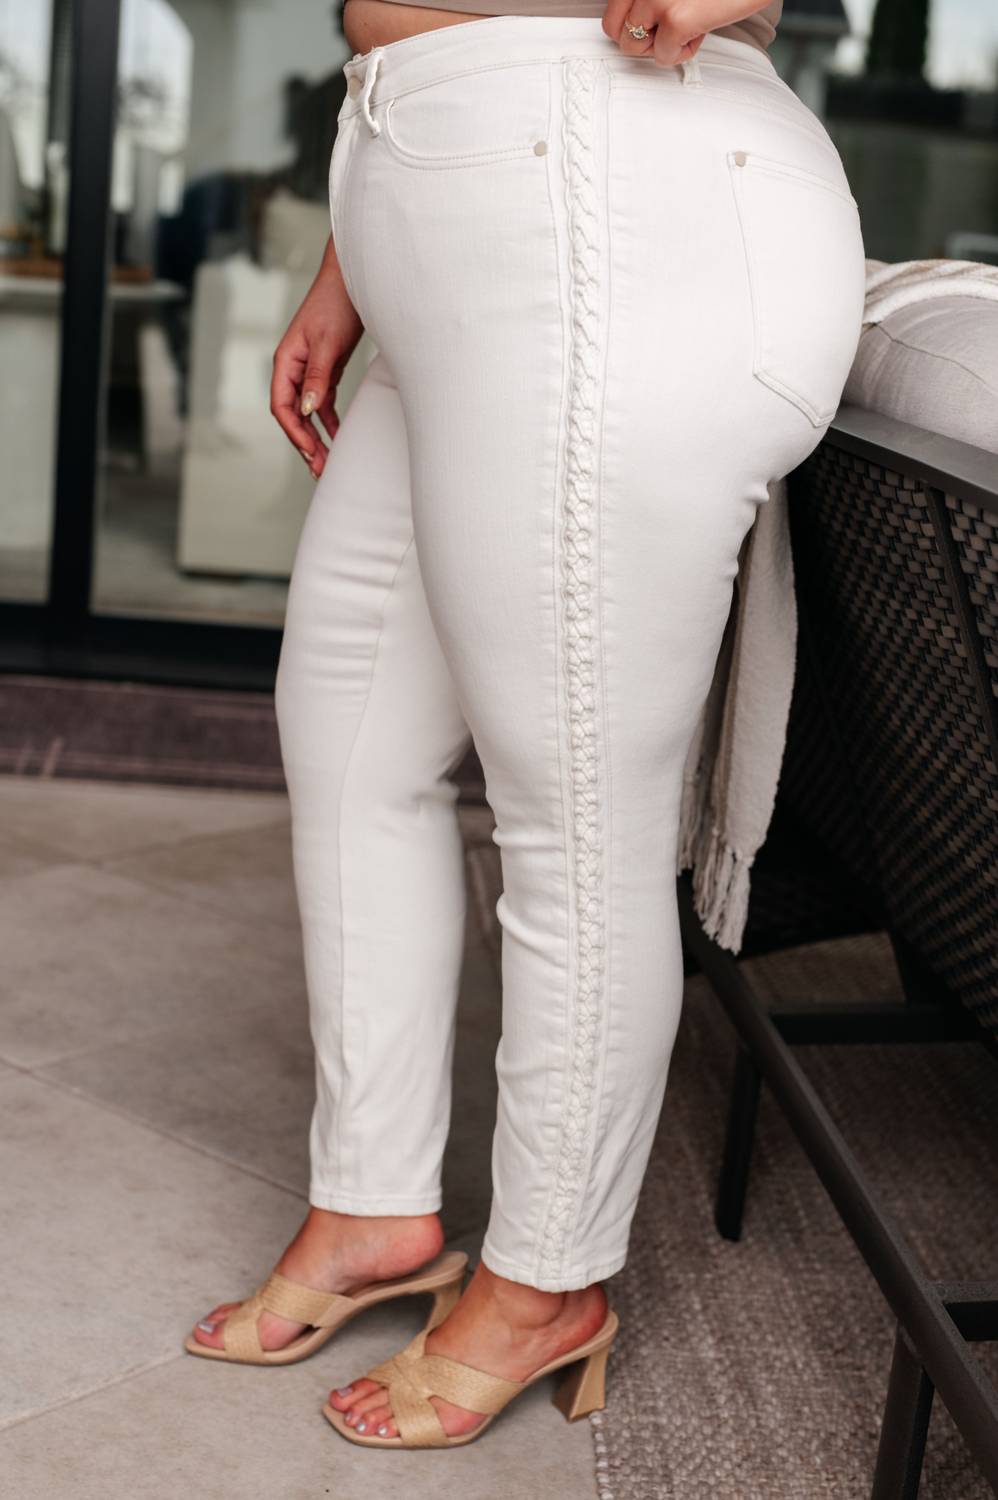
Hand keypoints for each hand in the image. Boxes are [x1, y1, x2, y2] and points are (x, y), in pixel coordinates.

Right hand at [270, 233, 363, 479]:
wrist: (355, 282)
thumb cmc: (336, 304)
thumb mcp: (327, 343)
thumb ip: (317, 377)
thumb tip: (307, 409)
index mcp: (286, 361)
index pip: (283, 405)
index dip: (295, 432)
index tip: (310, 451)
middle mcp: (293, 368)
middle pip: (294, 414)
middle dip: (305, 444)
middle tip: (320, 470)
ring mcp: (309, 370)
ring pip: (309, 413)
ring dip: (317, 438)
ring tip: (327, 463)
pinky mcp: (326, 370)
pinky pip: (323, 403)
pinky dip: (329, 422)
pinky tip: (337, 437)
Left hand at [602, 0, 704, 65]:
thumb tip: (633, 22)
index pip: (612, 9)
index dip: (630, 21)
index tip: (650, 23)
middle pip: (615, 30)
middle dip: (640, 37)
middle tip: (668, 28)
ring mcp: (655, 0)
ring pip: (635, 47)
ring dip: (661, 45)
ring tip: (688, 25)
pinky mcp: (675, 21)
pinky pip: (663, 57)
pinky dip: (683, 52)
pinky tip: (701, 30)